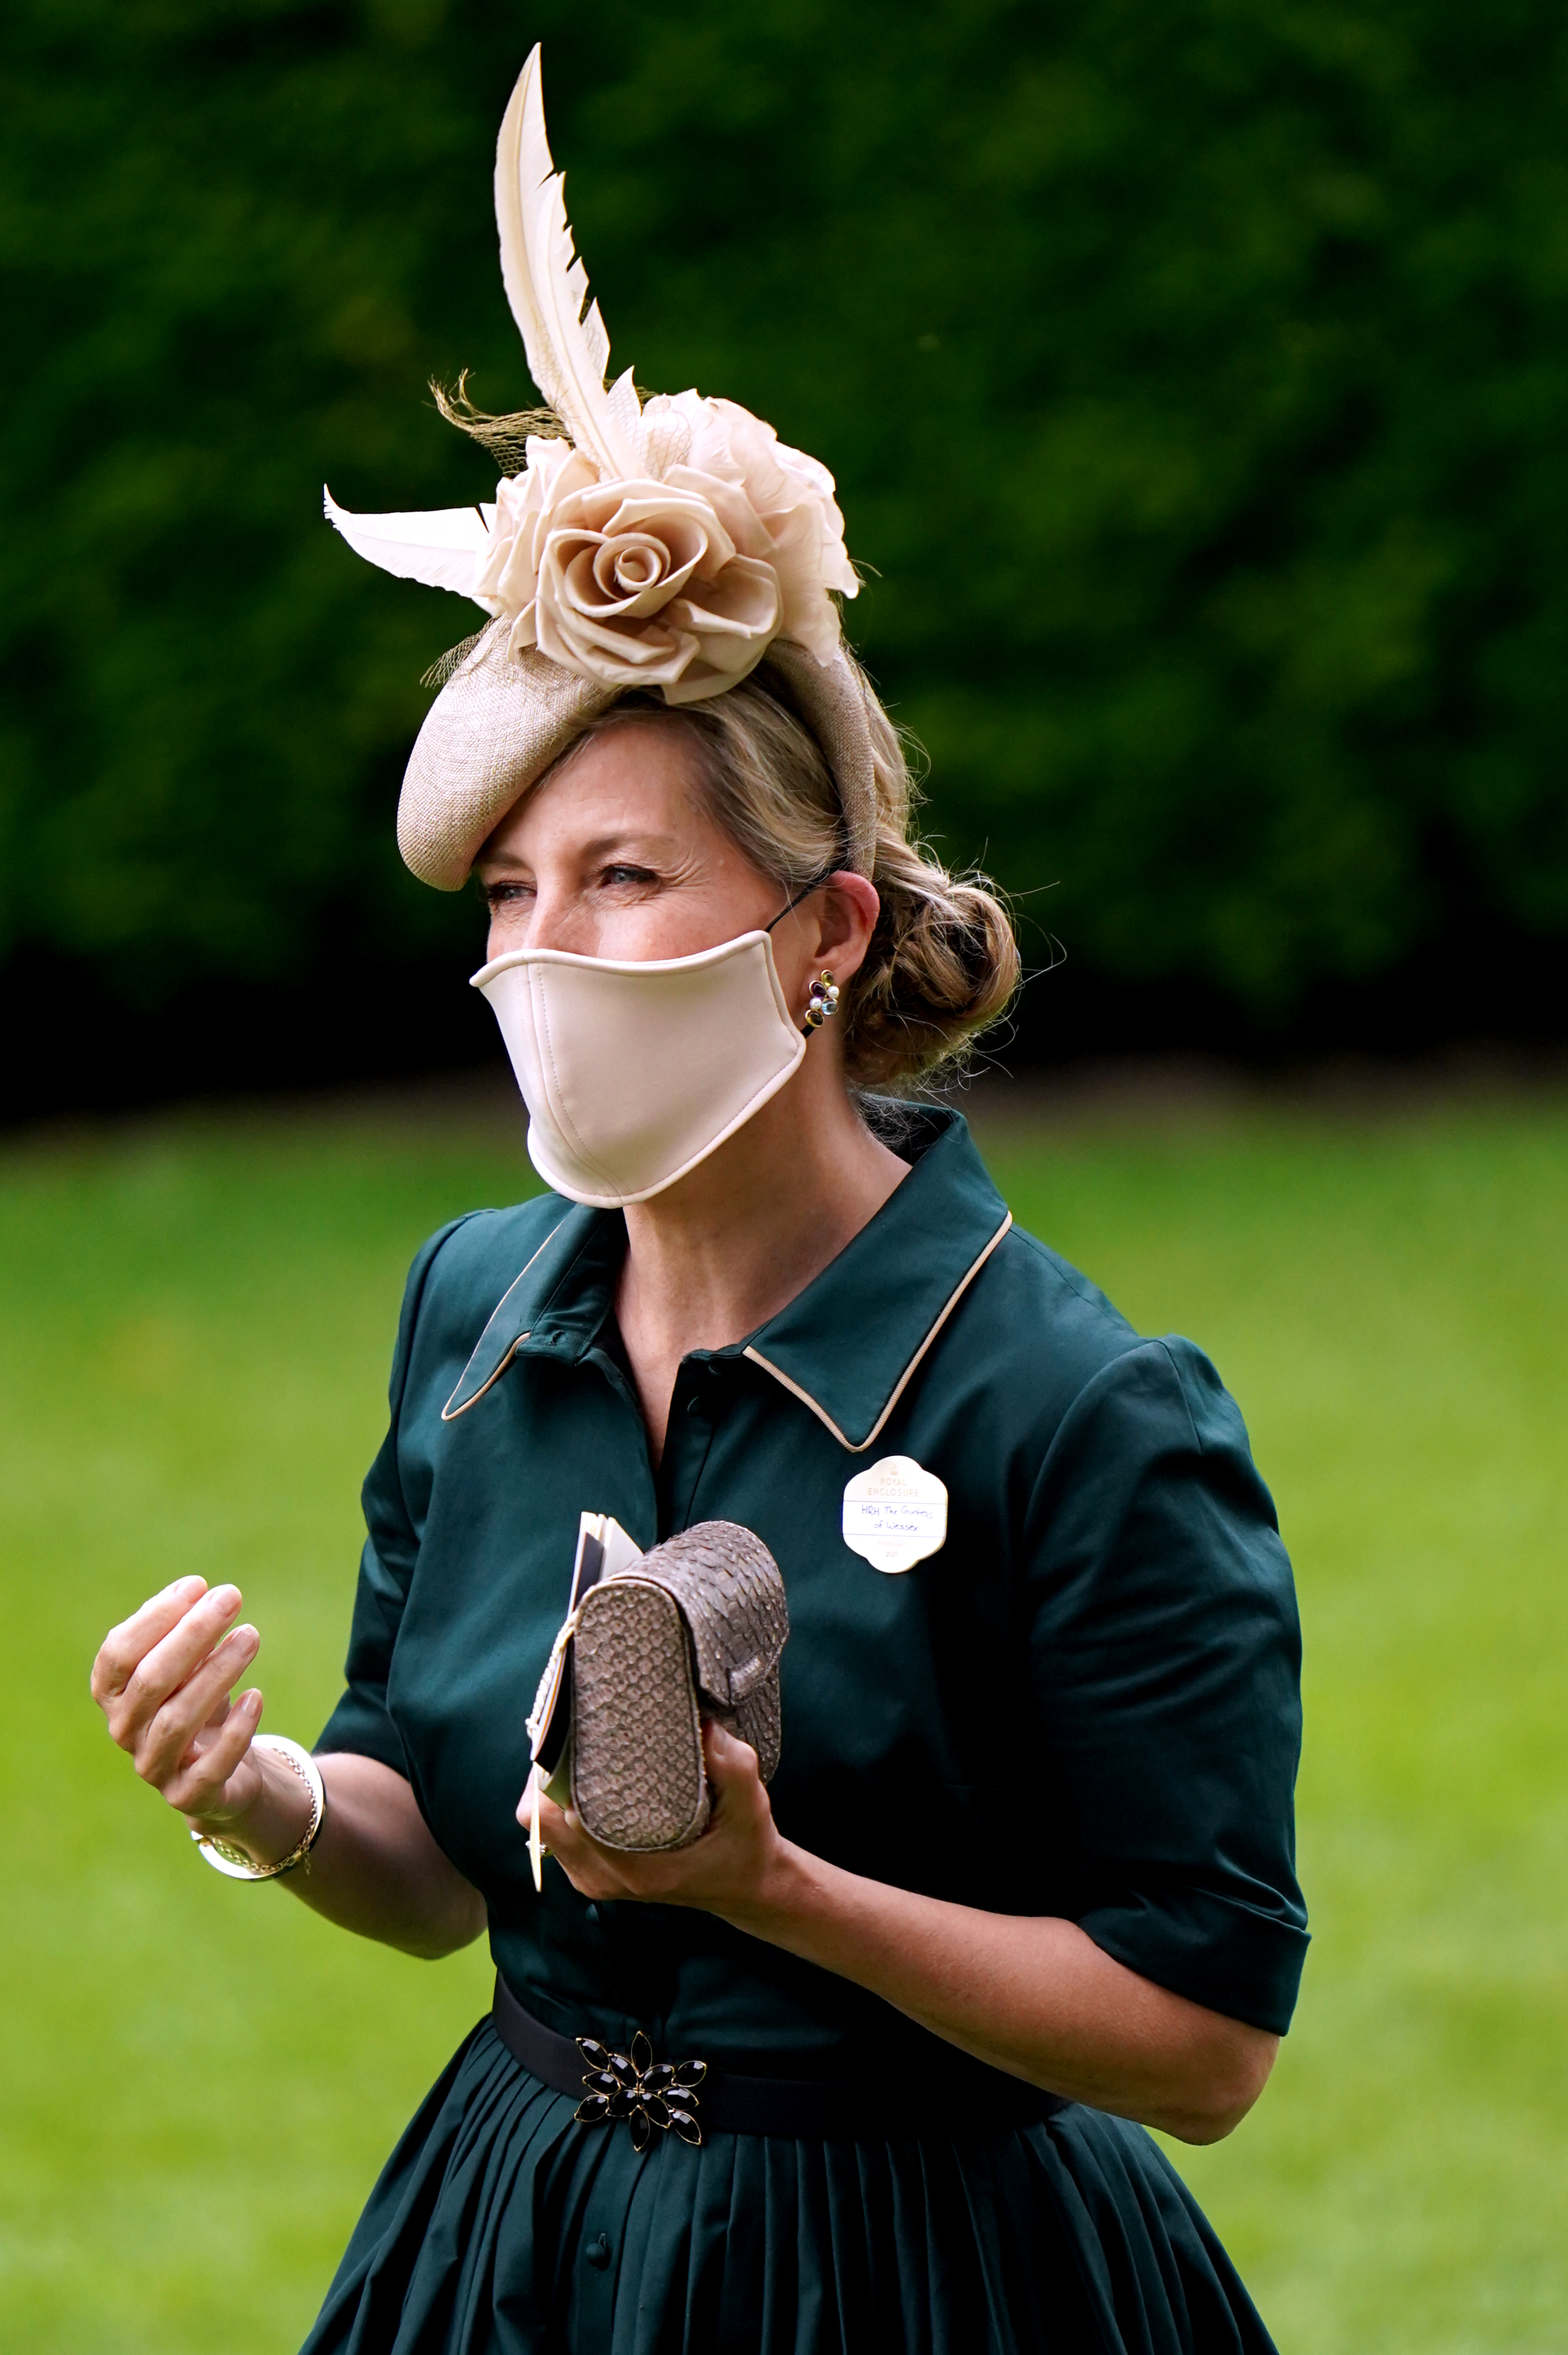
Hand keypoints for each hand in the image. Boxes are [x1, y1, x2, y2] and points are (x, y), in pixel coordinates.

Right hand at [90, 1575, 281, 1839]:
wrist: (224, 1773)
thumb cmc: (199, 1702)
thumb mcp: (190, 1666)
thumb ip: (187, 1636)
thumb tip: (200, 1594)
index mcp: (114, 1695)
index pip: (119, 1653)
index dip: (155, 1616)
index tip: (197, 1584)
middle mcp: (125, 1731)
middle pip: (150, 1680)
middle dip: (193, 1634)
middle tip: (231, 1597)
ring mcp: (154, 1767)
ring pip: (178, 1719)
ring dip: (218, 1673)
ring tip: (251, 1636)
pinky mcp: (189, 1796)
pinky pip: (211, 1765)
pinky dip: (236, 1729)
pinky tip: (256, 1696)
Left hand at [517, 1721, 788, 1927]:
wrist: (747, 1887)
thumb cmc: (746, 1846)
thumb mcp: (750, 1804)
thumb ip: (731, 1765)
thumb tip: (702, 1722)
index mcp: (635, 1867)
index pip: (567, 1816)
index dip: (560, 1771)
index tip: (575, 1730)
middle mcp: (605, 1878)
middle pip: (543, 1819)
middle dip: (549, 1772)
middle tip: (575, 1730)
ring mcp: (594, 1880)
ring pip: (543, 1826)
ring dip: (550, 1786)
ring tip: (577, 1747)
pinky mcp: (592, 1874)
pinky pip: (555, 1834)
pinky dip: (559, 1803)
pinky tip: (583, 1776)